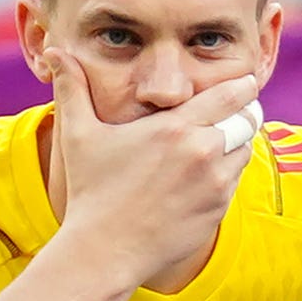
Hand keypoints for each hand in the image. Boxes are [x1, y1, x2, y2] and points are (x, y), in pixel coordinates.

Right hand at [48, 61, 264, 292]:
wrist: (106, 250)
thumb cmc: (91, 190)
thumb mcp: (78, 134)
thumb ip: (73, 88)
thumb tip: (54, 50)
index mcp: (175, 128)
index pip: (229, 95)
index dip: (242, 86)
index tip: (246, 81)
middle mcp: (202, 153)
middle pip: (247, 121)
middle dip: (245, 112)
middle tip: (241, 109)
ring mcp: (215, 184)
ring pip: (245, 152)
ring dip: (238, 143)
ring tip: (223, 140)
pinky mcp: (218, 210)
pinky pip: (235, 181)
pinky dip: (229, 172)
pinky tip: (210, 172)